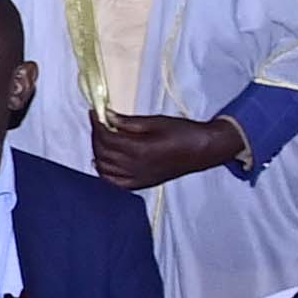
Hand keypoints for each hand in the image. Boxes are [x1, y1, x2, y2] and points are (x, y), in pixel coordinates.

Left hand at [87, 110, 247, 191]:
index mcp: (139, 150)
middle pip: (103, 153)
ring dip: (98, 153)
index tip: (94, 112)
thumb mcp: (156, 122)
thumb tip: (107, 116)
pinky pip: (114, 183)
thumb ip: (129, 122)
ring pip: (104, 169)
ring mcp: (138, 178)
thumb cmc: (183, 132)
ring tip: (102, 139)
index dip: (97, 124)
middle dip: (96, 136)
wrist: (203, 151)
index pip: (107, 138)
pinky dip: (105, 172)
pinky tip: (105, 161)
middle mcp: (135, 167)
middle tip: (98, 123)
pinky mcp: (141, 184)